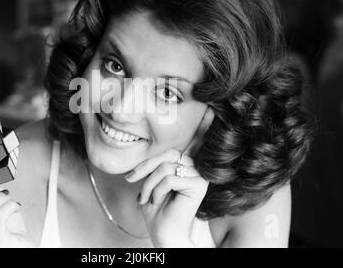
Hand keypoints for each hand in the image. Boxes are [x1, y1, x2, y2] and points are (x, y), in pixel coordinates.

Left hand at [125, 106, 213, 246]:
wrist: (163, 233)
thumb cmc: (156, 208)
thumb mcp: (152, 179)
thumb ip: (157, 163)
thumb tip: (154, 141)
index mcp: (186, 164)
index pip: (193, 141)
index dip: (203, 124)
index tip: (210, 109)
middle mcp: (196, 166)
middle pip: (167, 154)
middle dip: (145, 167)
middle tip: (131, 180)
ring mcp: (200, 175)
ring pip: (165, 167)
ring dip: (148, 184)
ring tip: (146, 197)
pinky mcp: (200, 184)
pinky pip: (169, 178)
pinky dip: (156, 190)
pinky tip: (156, 201)